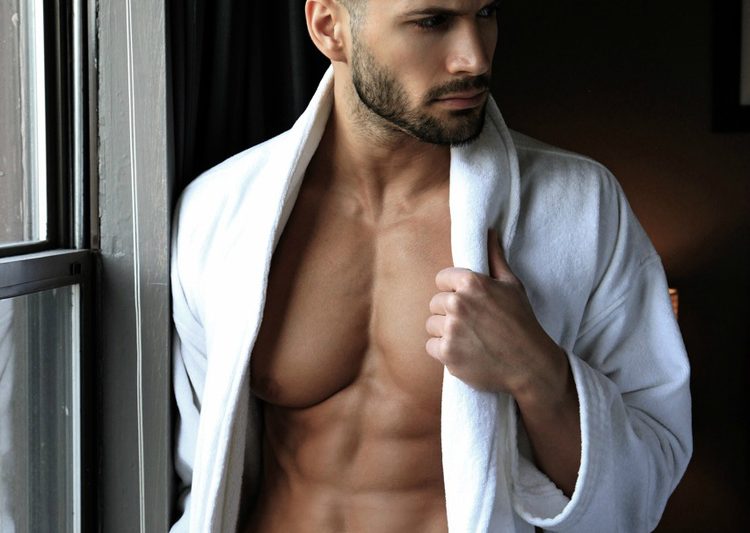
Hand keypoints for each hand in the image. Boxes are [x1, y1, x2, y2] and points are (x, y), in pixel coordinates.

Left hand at [425, 229, 566, 398]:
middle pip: (435, 303)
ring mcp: (451, 329)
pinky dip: (443, 351)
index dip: (453, 291)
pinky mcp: (447, 353)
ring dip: (445, 332)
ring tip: (469, 338)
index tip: (467, 302)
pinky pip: (431, 346)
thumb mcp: (512, 285)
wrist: (529, 364)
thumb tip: (490, 231)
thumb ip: (495, 257)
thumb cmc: (521, 322)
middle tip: (472, 324)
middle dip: (449, 313)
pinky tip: (464, 352)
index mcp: (471, 282)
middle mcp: (457, 303)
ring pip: (432, 325)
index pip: (441, 279)